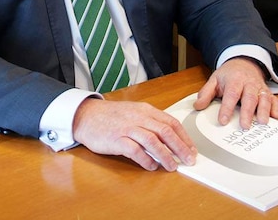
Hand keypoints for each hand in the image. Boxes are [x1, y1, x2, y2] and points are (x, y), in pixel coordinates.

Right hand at [72, 98, 196, 171]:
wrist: (86, 115)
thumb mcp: (134, 113)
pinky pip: (135, 150)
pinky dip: (145, 160)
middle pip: (165, 132)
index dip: (184, 137)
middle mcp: (139, 117)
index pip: (171, 122)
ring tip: (172, 166)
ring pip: (152, 141)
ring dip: (165, 155)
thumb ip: (150, 124)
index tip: (191, 149)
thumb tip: (169, 140)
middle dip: (180, 147)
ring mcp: (127, 128)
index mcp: (146, 110)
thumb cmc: (111, 116)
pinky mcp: (116, 139)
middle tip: (188, 160)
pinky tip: (151, 166)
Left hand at [193, 56, 277, 129]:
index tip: (223, 121)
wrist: (244, 62)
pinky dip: (276, 108)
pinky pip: (274, 100)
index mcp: (234, 80)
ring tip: (262, 123)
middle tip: (244, 126)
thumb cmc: (229, 75)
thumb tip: (197, 106)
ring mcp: (259, 88)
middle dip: (247, 112)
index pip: (231, 94)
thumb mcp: (214, 80)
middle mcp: (249, 84)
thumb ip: (206, 93)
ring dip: (264, 111)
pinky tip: (276, 117)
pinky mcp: (268, 93)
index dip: (227, 108)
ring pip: (263, 99)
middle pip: (249, 98)